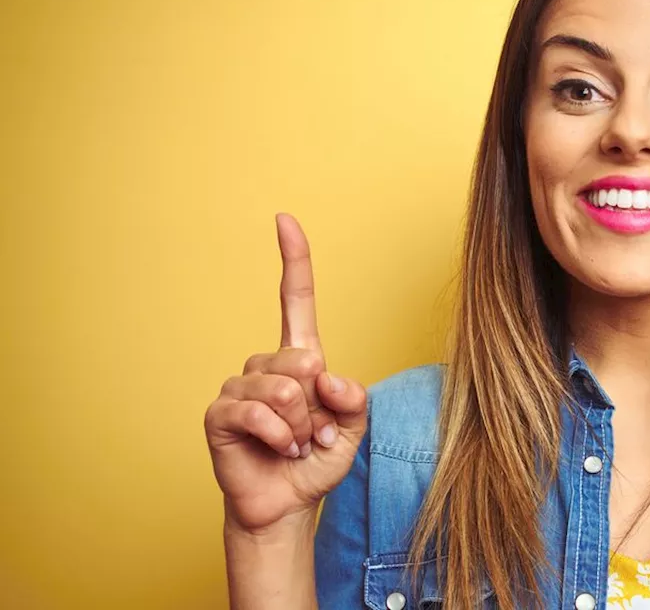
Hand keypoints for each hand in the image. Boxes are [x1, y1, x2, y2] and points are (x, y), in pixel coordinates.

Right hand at [205, 214, 367, 532]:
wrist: (287, 505)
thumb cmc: (318, 461)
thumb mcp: (354, 428)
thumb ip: (354, 399)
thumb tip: (328, 376)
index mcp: (301, 358)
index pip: (295, 299)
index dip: (293, 260)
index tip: (285, 220)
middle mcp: (267, 365)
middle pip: (303, 361)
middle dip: (320, 407)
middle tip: (315, 433)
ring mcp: (239, 387)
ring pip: (284, 391)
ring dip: (302, 427)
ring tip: (297, 445)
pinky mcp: (219, 413)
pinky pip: (258, 413)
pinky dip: (280, 437)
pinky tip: (279, 450)